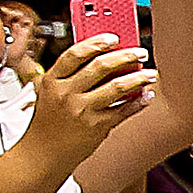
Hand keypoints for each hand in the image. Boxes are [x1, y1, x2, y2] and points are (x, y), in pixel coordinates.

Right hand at [28, 37, 154, 169]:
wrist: (42, 155)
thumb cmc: (48, 122)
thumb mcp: (49, 93)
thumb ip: (70, 75)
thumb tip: (101, 57)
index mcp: (52, 80)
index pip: (75, 54)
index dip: (96, 43)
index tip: (114, 37)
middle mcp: (67, 94)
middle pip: (100, 67)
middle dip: (125, 57)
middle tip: (140, 53)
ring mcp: (82, 111)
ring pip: (116, 88)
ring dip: (138, 79)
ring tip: (150, 74)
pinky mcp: (96, 127)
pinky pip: (122, 111)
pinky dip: (137, 102)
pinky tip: (146, 96)